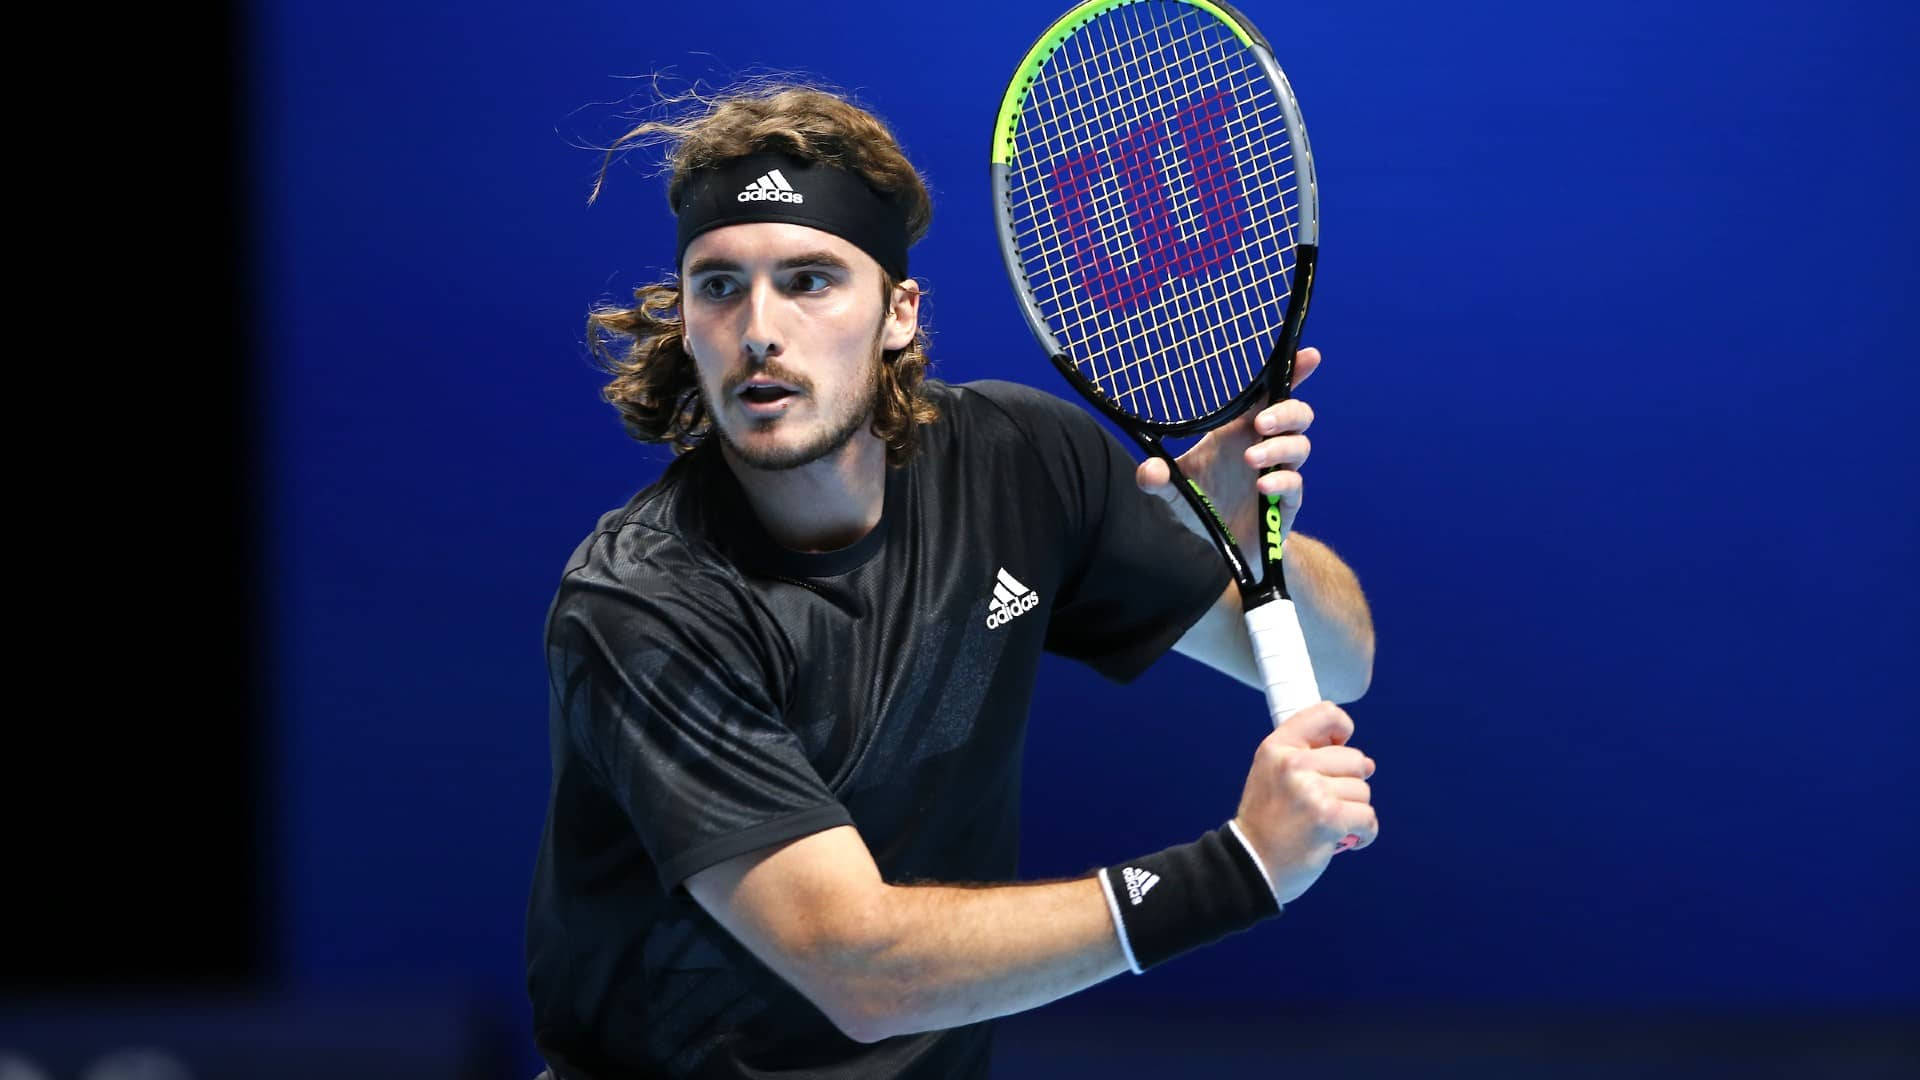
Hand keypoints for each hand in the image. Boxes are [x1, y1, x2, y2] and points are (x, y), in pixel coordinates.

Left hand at [1135, 347, 1318, 580]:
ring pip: (1300, 447)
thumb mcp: (1173, 491)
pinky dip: (1282, 482)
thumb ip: (1157, 479)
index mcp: (1240, 432)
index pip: (1271, 396)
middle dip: (1286, 412)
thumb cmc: (1203, 505)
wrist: (1222, 548)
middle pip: (1296, 416)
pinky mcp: (1286, 503)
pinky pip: (1295, 485)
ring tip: (1252, 459)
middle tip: (1260, 422)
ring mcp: (1279, 474)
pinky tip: (1262, 488)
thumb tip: (1149, 469)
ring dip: (1278, 448)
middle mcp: (1264, 447)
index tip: (1309, 355)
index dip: (1293, 374)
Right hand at [1232, 701, 1377, 905]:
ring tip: (1329, 823)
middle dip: (1349, 784)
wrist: (1251, 864)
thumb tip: (1367, 762)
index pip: (1326, 714)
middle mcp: (1293, 763)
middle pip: (1354, 759)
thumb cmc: (1266, 821)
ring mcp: (1311, 790)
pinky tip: (1346, 838)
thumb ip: (1309, 757)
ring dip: (1354, 812)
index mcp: (1278, 747)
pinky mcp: (1329, 818)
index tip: (1338, 748)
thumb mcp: (1272, 774)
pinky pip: (1368, 817)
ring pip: (1363, 791)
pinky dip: (1364, 832)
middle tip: (1325, 803)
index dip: (1342, 730)